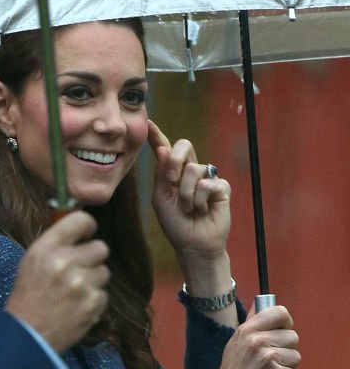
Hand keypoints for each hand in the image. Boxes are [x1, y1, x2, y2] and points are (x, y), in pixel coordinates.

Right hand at [5, 210, 109, 353]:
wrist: (27, 336)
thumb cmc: (27, 297)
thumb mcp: (31, 262)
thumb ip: (55, 245)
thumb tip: (81, 233)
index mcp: (47, 248)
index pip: (81, 220)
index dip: (87, 228)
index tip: (85, 237)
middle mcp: (65, 262)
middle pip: (101, 247)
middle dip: (92, 259)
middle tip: (79, 271)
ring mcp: (81, 284)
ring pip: (104, 272)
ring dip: (93, 282)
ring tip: (74, 293)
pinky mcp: (93, 303)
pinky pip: (104, 294)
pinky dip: (93, 302)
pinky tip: (76, 308)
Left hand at [148, 119, 231, 262]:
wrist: (193, 245)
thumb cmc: (175, 224)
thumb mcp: (161, 199)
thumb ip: (161, 175)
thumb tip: (163, 149)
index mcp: (173, 173)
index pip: (167, 150)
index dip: (158, 136)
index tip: (148, 123)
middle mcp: (191, 171)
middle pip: (184, 146)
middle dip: (175, 160)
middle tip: (172, 181)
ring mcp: (207, 178)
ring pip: (194, 169)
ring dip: (186, 194)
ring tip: (188, 209)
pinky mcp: (221, 187)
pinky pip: (207, 184)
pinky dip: (199, 201)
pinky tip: (201, 211)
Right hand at [203, 304, 300, 368]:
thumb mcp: (235, 342)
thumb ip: (252, 322)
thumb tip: (261, 302)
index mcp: (248, 331)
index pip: (280, 312)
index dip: (285, 322)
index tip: (281, 330)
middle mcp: (258, 342)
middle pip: (292, 336)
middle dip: (285, 348)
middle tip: (269, 359)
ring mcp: (270, 360)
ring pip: (296, 356)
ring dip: (286, 365)